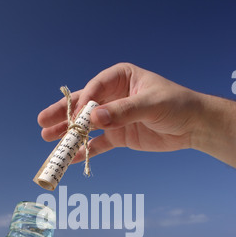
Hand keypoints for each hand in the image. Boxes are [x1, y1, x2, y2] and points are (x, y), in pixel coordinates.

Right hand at [38, 63, 235, 168]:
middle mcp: (113, 96)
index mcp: (120, 78)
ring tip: (49, 140)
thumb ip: (122, 111)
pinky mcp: (118, 136)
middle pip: (83, 106)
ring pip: (87, 126)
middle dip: (64, 116)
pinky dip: (86, 151)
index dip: (81, 102)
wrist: (192, 126)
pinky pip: (98, 144)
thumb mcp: (150, 104)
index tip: (72, 117)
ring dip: (69, 134)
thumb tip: (94, 118)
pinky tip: (72, 158)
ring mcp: (114, 117)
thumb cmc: (175, 104)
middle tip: (42, 123)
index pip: (94, 88)